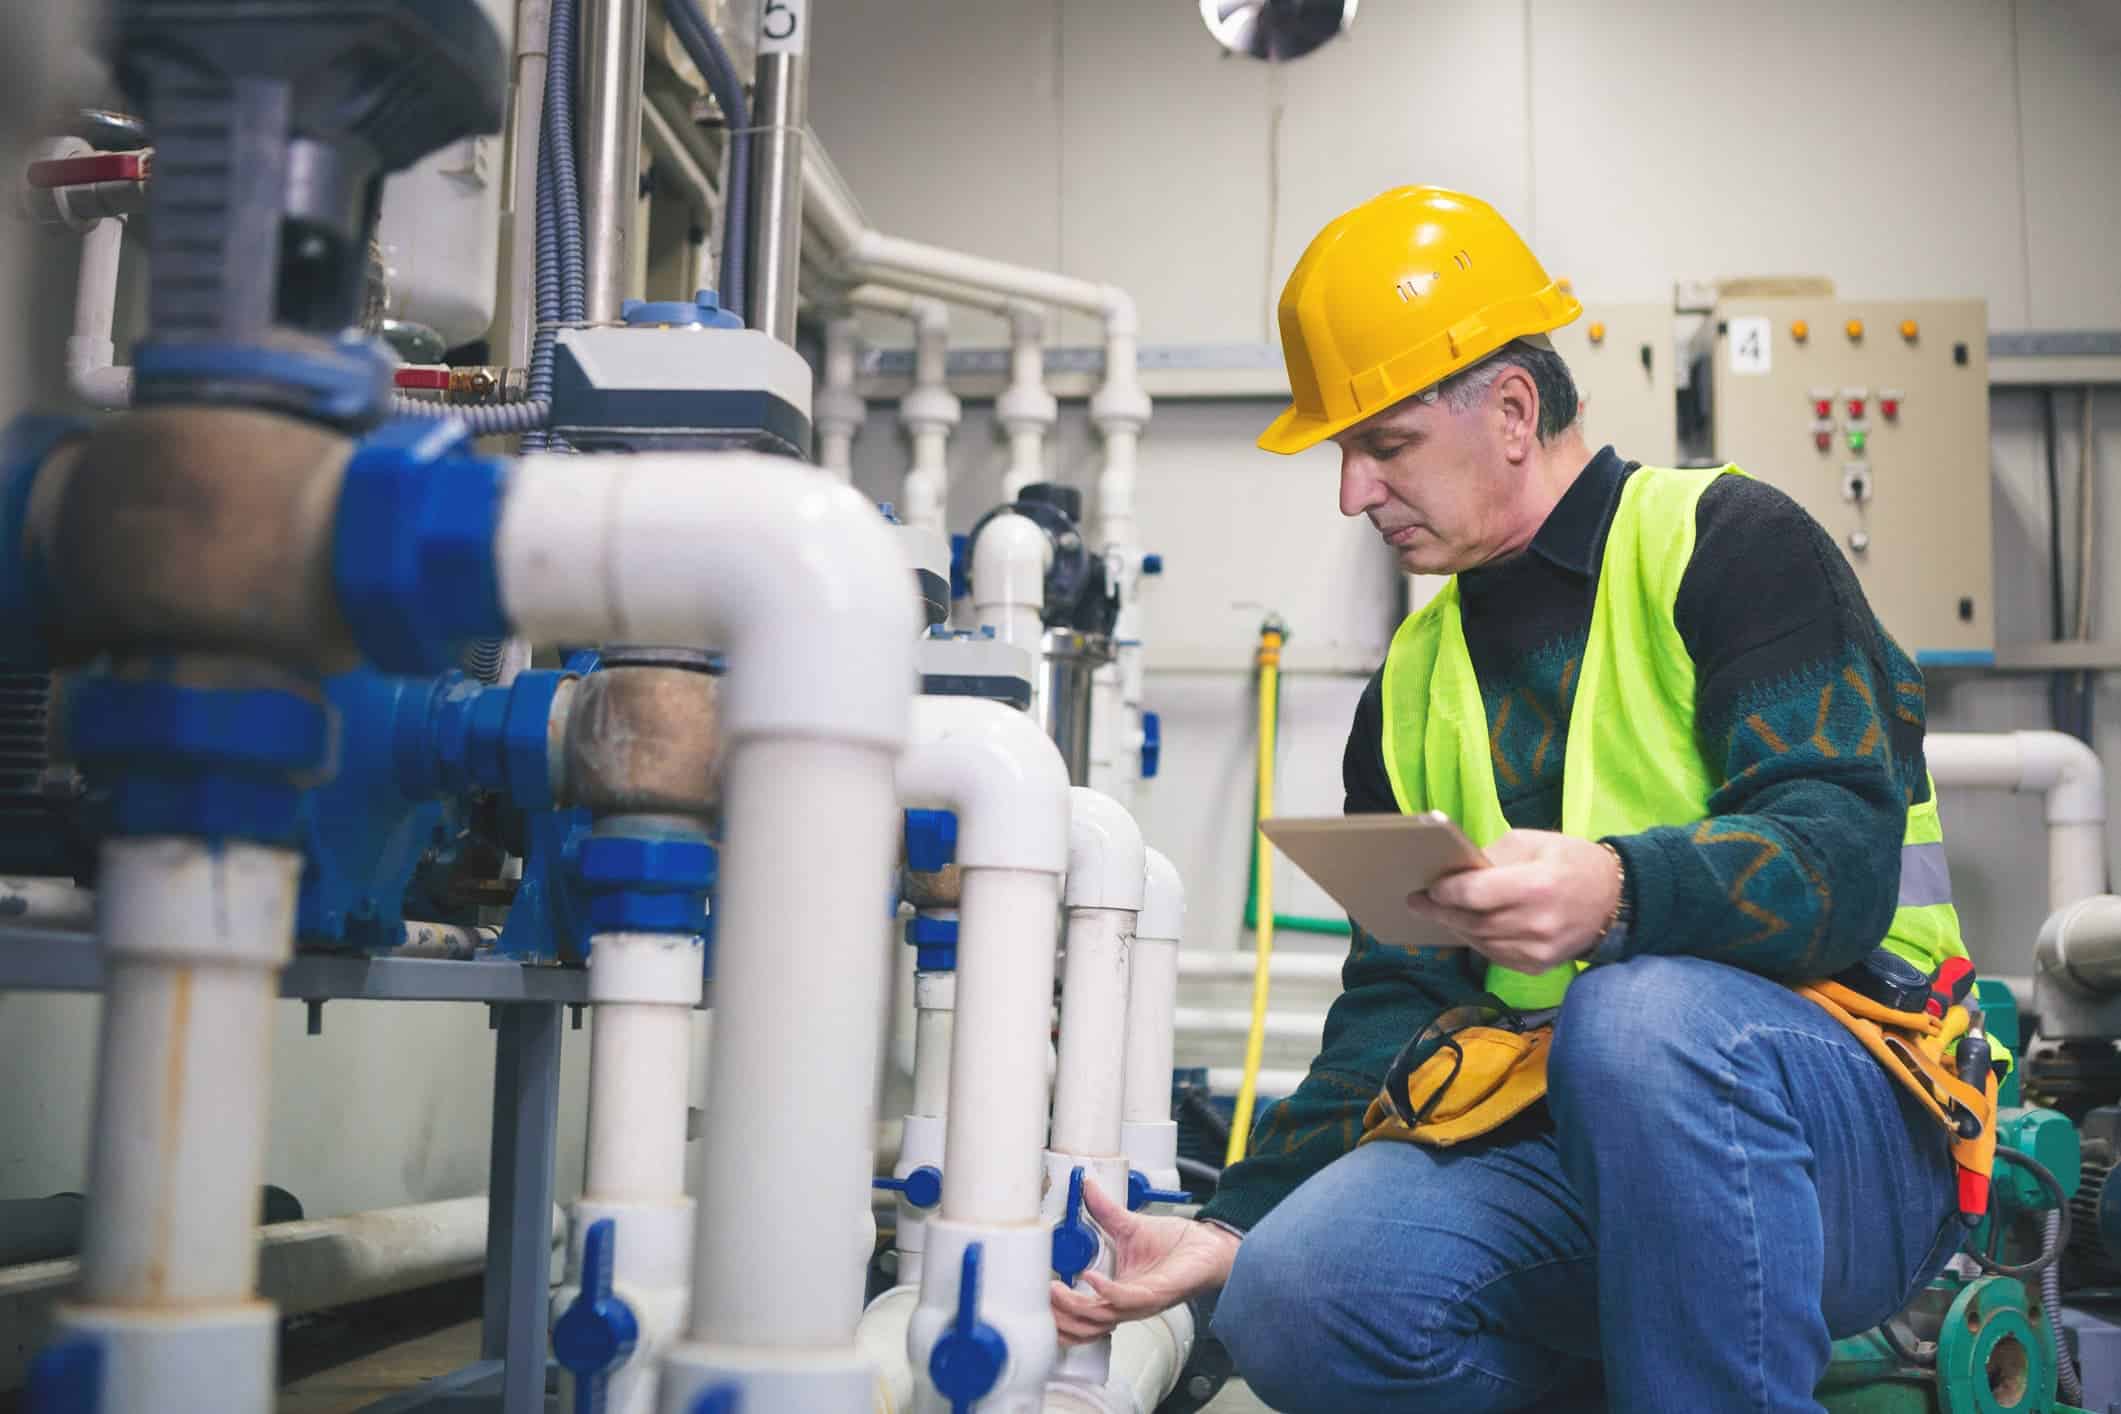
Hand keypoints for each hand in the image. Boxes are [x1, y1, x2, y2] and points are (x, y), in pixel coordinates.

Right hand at [1048, 1178, 1239, 1344]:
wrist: (1209, 1246)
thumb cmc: (1176, 1244)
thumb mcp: (1130, 1225)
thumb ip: (1103, 1210)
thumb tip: (1085, 1185)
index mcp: (1115, 1292)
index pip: (1079, 1313)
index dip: (1057, 1310)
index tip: (1036, 1292)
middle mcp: (1125, 1304)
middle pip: (1083, 1325)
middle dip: (1058, 1315)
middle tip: (1041, 1294)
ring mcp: (1140, 1303)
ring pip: (1099, 1319)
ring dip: (1074, 1307)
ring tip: (1056, 1289)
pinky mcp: (1156, 1295)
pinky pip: (1126, 1301)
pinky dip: (1106, 1292)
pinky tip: (1090, 1278)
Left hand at [1407, 829, 1618, 975]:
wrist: (1615, 899)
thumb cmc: (1571, 861)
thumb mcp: (1533, 842)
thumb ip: (1493, 856)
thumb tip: (1455, 871)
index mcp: (1536, 885)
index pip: (1476, 894)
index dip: (1447, 892)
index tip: (1427, 887)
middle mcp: (1536, 923)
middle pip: (1473, 921)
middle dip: (1440, 911)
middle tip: (1416, 902)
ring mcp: (1538, 950)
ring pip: (1480, 942)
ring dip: (1455, 927)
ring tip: (1438, 913)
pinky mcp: (1539, 965)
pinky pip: (1495, 956)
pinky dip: (1477, 941)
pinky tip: (1465, 927)